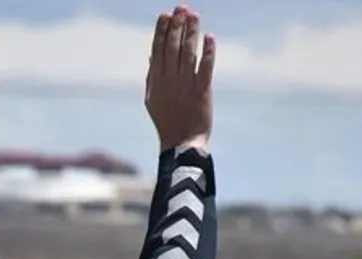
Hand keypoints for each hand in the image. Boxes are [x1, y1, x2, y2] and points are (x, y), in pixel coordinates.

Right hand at [145, 5, 214, 150]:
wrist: (181, 142)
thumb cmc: (167, 120)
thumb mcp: (153, 99)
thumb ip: (152, 76)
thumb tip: (152, 55)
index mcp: (156, 81)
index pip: (158, 50)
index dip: (162, 31)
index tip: (166, 14)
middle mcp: (170, 80)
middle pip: (172, 47)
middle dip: (176, 26)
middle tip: (181, 8)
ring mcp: (186, 85)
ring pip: (188, 53)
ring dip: (191, 33)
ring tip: (193, 15)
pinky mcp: (202, 91)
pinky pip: (205, 68)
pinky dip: (208, 52)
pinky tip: (209, 37)